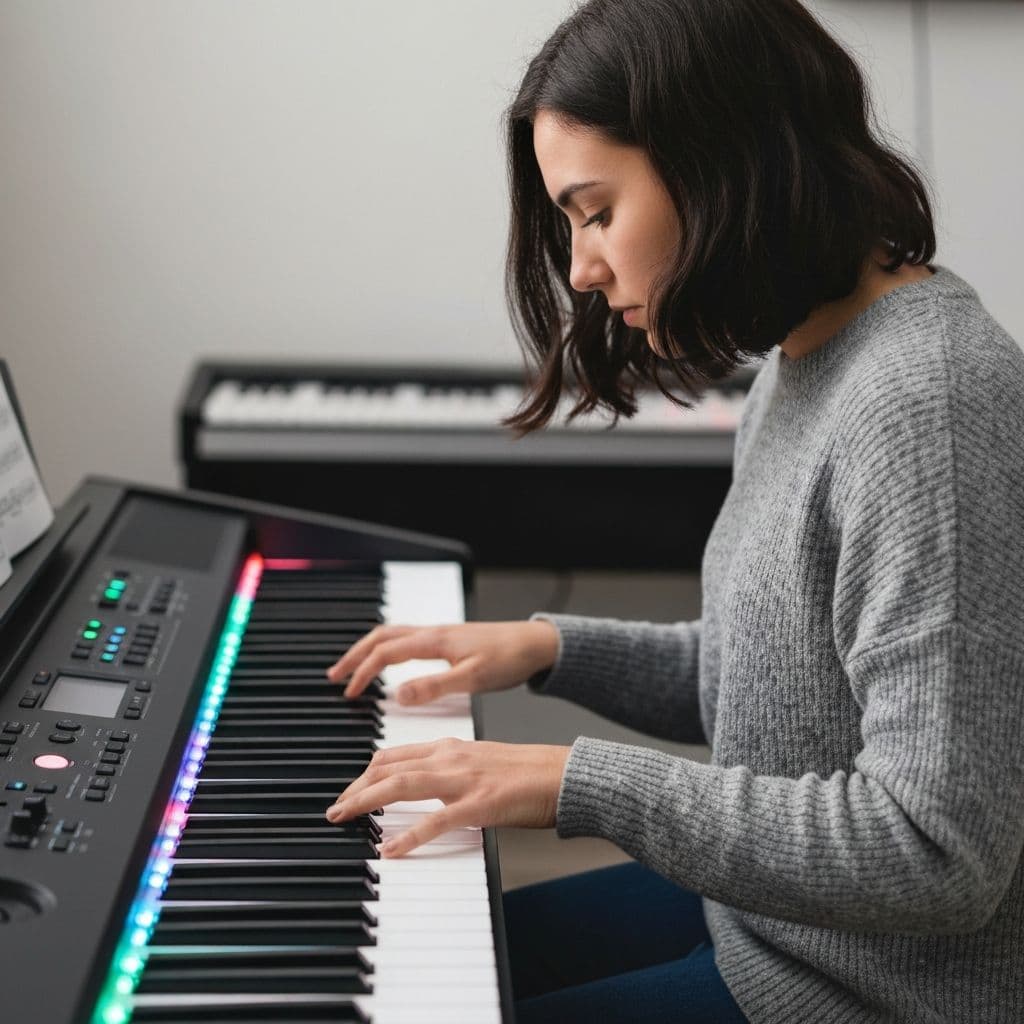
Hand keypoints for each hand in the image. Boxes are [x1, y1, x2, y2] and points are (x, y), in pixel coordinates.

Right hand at [325, 620, 558, 705]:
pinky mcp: (449, 640)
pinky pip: (408, 639)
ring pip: (393, 635)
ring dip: (369, 650)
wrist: (536, 644)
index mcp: (434, 641)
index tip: (348, 692)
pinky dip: (389, 649)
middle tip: (335, 677)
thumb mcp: (472, 679)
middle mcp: (433, 633)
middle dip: (355, 655)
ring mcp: (440, 635)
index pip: (386, 652)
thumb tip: (397, 695)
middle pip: (381, 637)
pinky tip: (391, 664)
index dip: (363, 671)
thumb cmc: (509, 659)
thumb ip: (434, 687)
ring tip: (354, 669)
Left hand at [325, 738, 570, 856]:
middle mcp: (451, 758)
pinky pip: (436, 822)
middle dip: (356, 788)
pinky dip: (409, 835)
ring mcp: (464, 780)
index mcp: (452, 748)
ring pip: (402, 785)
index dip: (366, 773)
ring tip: (342, 816)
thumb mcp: (481, 762)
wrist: (564, 773)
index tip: (350, 790)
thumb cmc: (528, 772)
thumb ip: (453, 771)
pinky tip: (390, 849)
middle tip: (335, 808)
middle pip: (389, 768)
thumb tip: (428, 788)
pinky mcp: (480, 805)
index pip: (395, 754)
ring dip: (365, 801)